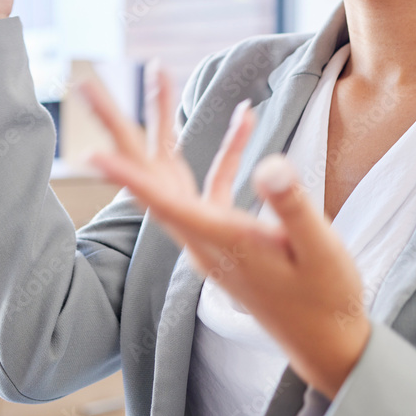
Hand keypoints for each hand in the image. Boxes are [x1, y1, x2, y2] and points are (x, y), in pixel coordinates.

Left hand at [76, 60, 372, 399]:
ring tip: (156, 75)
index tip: (91, 151)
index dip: (128, 175)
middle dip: (118, 131)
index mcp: (220, 241)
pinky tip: (246, 119)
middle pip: (149, 177)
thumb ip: (291, 206)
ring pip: (174, 174)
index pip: (163, 203)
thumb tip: (269, 162)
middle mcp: (203, 237)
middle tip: (87, 87)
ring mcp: (212, 235)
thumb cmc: (325, 297)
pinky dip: (227, 150)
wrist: (327, 340)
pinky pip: (214, 184)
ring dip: (163, 124)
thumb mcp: (318, 249)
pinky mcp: (229, 233)